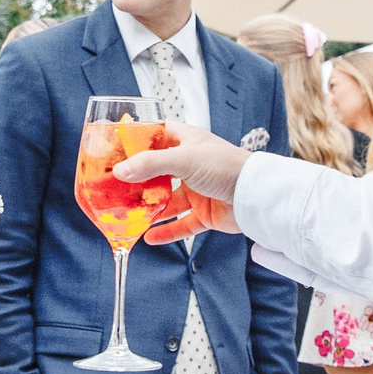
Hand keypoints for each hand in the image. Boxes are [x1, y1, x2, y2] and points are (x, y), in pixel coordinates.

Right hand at [110, 123, 246, 242]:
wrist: (255, 195)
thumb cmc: (227, 166)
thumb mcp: (183, 159)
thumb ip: (150, 165)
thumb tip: (120, 171)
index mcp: (188, 142)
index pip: (159, 136)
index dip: (140, 141)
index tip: (118, 149)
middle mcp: (191, 165)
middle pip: (159, 172)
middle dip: (139, 180)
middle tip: (116, 186)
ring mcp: (198, 190)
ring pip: (168, 201)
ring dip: (150, 209)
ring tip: (128, 215)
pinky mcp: (205, 213)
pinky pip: (181, 224)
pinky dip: (166, 231)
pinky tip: (149, 237)